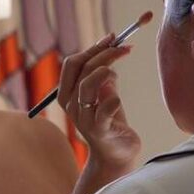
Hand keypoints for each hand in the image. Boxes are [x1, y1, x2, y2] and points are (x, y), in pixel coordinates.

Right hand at [57, 34, 142, 183]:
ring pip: (87, 85)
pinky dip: (113, 99)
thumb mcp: (105, 93)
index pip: (72, 64)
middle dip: (103, 54)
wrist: (116, 155)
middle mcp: (71, 105)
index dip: (93, 48)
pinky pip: (104, 109)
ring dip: (105, 71)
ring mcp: (83, 118)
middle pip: (81, 70)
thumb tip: (111, 50)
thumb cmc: (110, 122)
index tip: (113, 38)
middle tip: (125, 48)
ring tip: (118, 70)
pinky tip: (119, 100)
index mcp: (68, 94)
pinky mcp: (99, 130)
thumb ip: (104, 75)